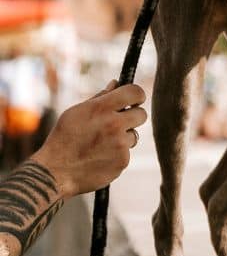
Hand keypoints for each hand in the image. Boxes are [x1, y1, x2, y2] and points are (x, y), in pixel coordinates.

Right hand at [31, 81, 147, 198]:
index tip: (134, 100)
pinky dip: (117, 154)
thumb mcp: (76, 113)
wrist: (55, 172)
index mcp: (101, 108)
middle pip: (142, 114)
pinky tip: (100, 157)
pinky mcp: (123, 160)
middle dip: (132, 117)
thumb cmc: (63, 139)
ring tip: (101, 144)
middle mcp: (114, 124)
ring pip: (134, 135)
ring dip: (123, 138)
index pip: (135, 92)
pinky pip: (126, 152)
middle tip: (118, 123)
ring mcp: (120, 144)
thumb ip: (99, 98)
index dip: (137, 95)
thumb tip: (116, 83)